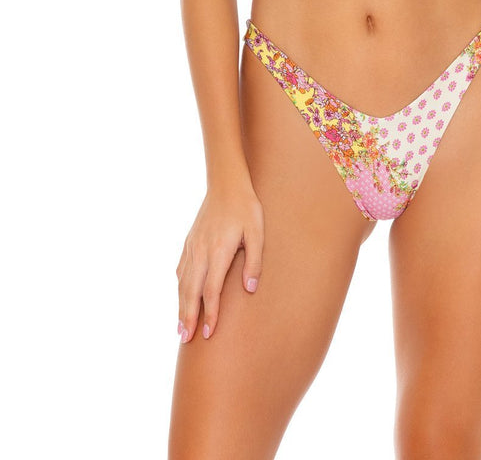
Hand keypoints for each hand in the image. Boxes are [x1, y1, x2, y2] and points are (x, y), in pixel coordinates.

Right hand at [176, 174, 263, 342]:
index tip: (209, 333)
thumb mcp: (257, 232)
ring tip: (180, 328)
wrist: (226, 185)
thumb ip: (254, 261)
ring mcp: (192, 247)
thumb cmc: (246, 208)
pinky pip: (181, 269)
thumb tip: (249, 289)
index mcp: (218, 251)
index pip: (211, 290)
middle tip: (186, 340)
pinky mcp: (189, 242)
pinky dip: (179, 287)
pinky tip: (181, 297)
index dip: (210, 313)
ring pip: (183, 282)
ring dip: (181, 306)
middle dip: (188, 317)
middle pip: (191, 291)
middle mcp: (201, 251)